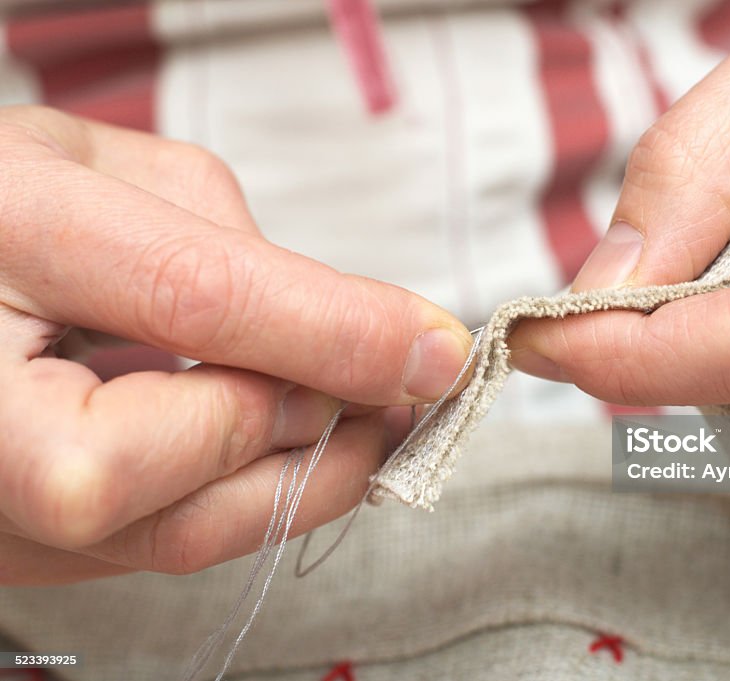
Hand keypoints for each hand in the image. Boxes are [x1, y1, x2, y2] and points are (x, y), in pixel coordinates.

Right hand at [0, 107, 471, 583]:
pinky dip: (244, 500)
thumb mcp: (93, 169)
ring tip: (363, 421)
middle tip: (396, 386)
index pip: (196, 299)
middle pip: (192, 461)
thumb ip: (220, 237)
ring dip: (305, 477)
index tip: (437, 349)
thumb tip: (354, 329)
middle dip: (322, 422)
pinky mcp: (13, 548)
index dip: (338, 328)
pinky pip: (154, 548)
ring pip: (184, 532)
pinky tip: (282, 448)